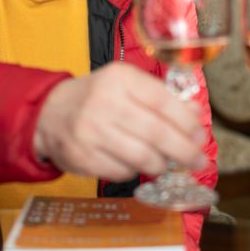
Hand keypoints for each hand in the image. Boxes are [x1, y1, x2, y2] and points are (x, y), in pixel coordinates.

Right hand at [34, 62, 207, 181]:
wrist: (49, 113)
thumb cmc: (97, 97)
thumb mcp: (127, 85)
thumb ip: (161, 97)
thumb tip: (195, 114)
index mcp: (119, 78)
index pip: (163, 101)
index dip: (187, 122)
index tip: (200, 135)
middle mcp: (104, 103)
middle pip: (157, 133)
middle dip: (184, 150)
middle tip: (198, 159)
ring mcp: (91, 132)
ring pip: (143, 157)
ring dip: (162, 164)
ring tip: (167, 162)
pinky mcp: (82, 157)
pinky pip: (123, 172)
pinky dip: (136, 171)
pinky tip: (135, 162)